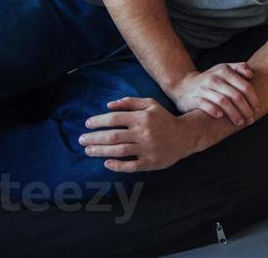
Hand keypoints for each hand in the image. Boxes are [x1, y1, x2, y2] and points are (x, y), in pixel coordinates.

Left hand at [81, 97, 203, 171]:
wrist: (186, 136)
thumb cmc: (164, 119)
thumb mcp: (151, 105)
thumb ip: (130, 102)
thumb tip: (108, 105)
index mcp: (143, 117)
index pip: (115, 119)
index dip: (98, 121)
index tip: (87, 124)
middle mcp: (144, 133)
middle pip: (113, 136)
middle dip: (94, 138)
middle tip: (81, 140)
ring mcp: (146, 149)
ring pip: (118, 151)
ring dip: (100, 152)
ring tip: (88, 150)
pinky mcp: (150, 162)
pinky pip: (130, 166)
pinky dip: (117, 165)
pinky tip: (106, 163)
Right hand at [170, 62, 258, 125]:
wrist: (183, 85)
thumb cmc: (211, 79)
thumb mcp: (224, 69)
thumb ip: (240, 68)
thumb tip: (251, 74)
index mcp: (224, 71)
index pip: (244, 86)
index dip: (253, 99)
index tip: (257, 109)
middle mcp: (214, 78)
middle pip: (236, 95)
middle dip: (246, 109)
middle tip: (251, 119)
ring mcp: (203, 88)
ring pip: (223, 101)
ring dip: (233, 113)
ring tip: (240, 122)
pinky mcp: (193, 98)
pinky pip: (205, 105)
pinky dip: (214, 110)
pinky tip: (221, 117)